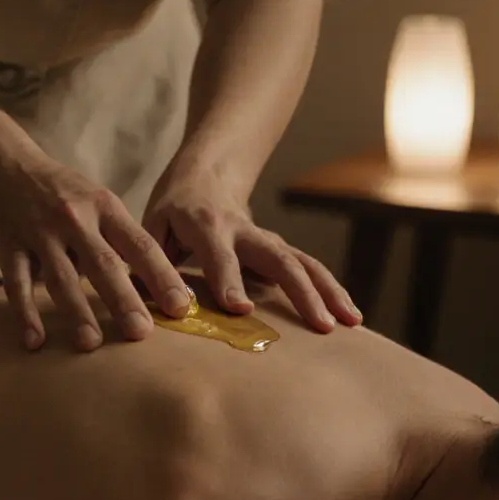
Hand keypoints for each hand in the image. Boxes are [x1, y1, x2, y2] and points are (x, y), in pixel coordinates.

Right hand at [0, 152, 191, 351]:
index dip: (162, 276)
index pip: (140, 244)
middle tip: (142, 333)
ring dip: (76, 312)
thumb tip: (158, 282)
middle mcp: (74, 220)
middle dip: (123, 300)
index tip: (181, 307)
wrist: (3, 164)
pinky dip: (25, 314)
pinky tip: (35, 341)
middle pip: (103, 264)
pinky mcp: (8, 247)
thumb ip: (122, 237)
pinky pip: (17, 285)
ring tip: (91, 343)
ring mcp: (39, 234)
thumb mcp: (98, 200)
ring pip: (61, 277)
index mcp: (104, 208)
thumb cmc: (61, 191)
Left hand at [143, 171, 361, 332]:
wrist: (205, 174)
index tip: (241, 309)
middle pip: (278, 258)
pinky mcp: (280, 248)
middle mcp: (243, 231)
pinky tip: (350, 318)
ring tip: (348, 323)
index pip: (219, 255)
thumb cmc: (171, 210)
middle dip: (300, 291)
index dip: (229, 280)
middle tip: (319, 325)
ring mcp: (266, 239)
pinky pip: (310, 268)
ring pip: (303, 262)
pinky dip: (331, 291)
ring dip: (327, 292)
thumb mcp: (153, 227)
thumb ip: (152, 264)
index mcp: (205, 225)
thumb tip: (147, 307)